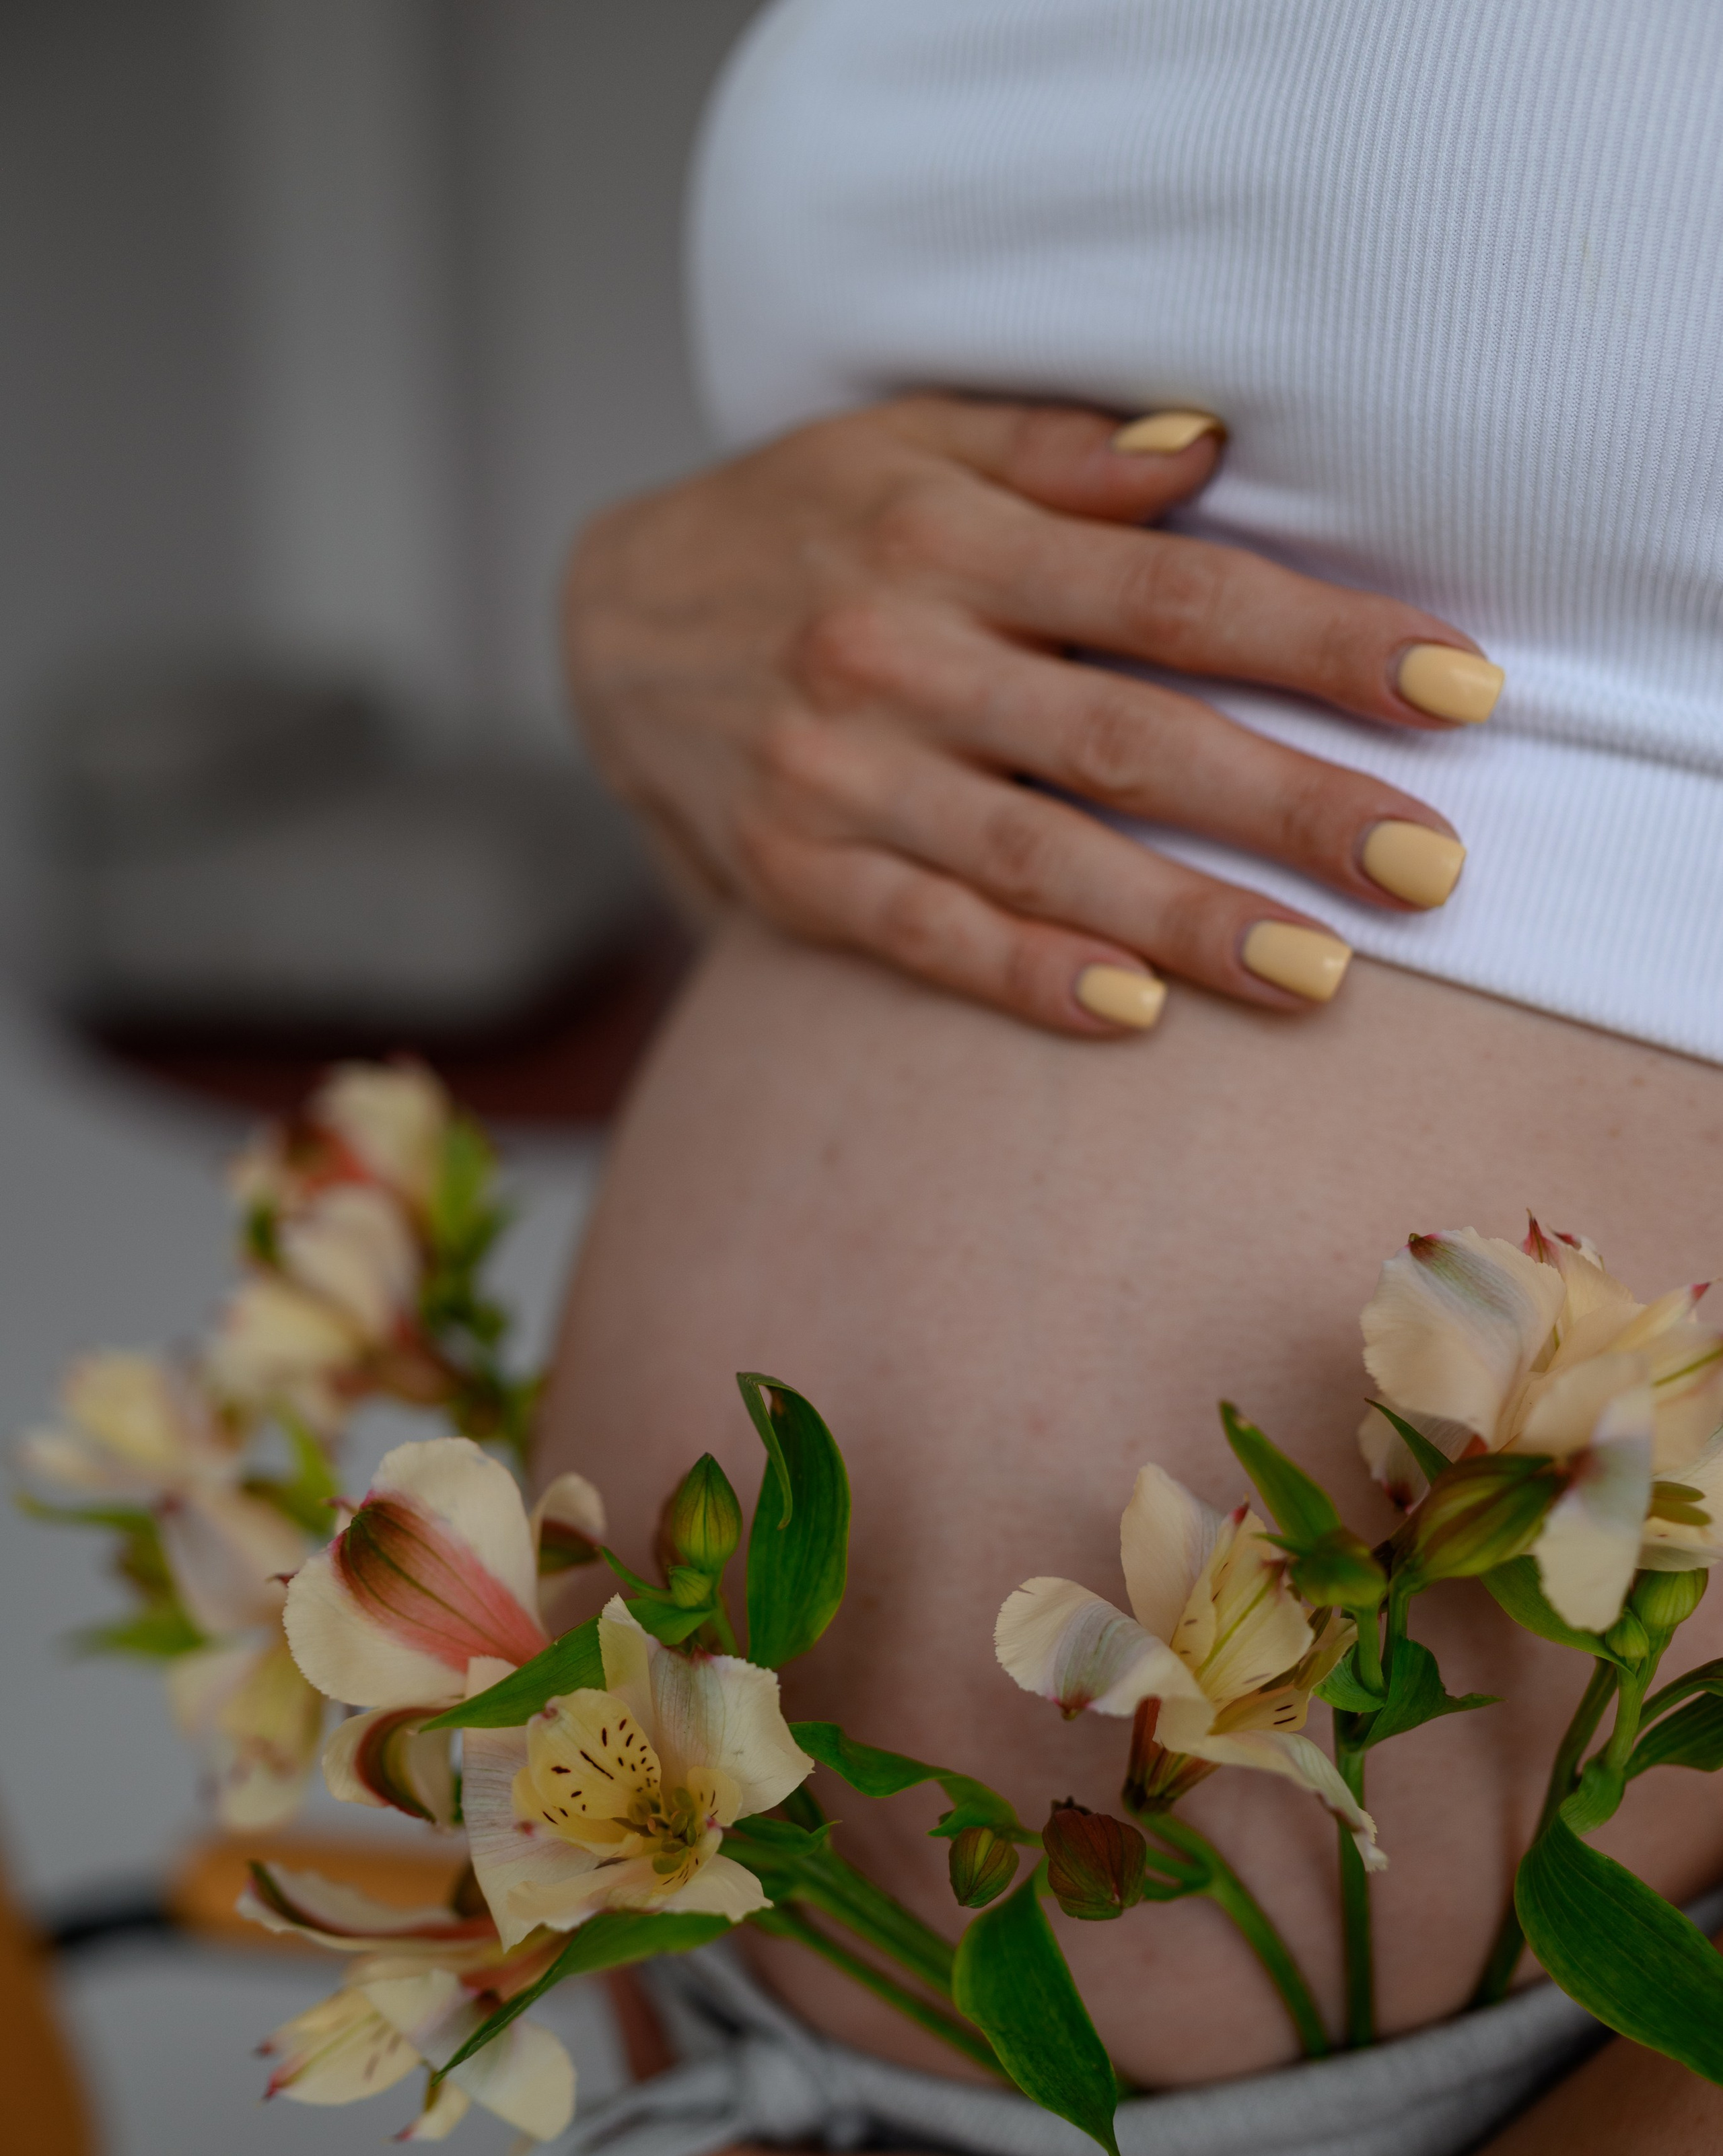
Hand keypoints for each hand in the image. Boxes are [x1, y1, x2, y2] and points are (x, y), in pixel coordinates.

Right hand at [563, 395, 1499, 1034]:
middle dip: (1286, 806)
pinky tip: (1131, 1014)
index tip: (1456, 688)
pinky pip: (921, 934)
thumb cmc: (802, 522)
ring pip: (1034, 855)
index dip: (1319, 640)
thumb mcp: (912, 443)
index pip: (1170, 592)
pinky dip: (1024, 974)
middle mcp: (894, 658)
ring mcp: (837, 777)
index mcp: (946, 539)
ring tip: (1318, 975)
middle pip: (1125, 737)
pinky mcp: (792, 872)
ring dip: (1182, 919)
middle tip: (1425, 866)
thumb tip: (1209, 452)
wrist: (610, 621)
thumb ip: (1058, 454)